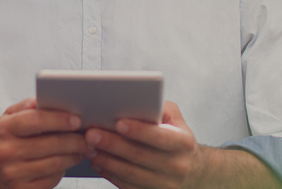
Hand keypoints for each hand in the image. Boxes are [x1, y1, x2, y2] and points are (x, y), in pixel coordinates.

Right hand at [0, 97, 87, 188]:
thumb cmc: (7, 140)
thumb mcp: (10, 118)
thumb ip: (27, 106)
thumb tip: (44, 99)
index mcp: (4, 129)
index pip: (35, 120)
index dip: (58, 119)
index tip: (76, 119)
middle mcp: (7, 152)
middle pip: (50, 144)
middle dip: (74, 139)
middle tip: (87, 136)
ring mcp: (14, 173)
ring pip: (55, 163)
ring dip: (74, 155)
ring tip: (83, 147)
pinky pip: (52, 178)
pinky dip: (65, 169)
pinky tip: (70, 160)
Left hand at [85, 101, 202, 188]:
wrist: (192, 171)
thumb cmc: (176, 138)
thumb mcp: (175, 119)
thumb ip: (159, 107)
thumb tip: (136, 101)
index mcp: (183, 143)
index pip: (159, 137)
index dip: (138, 130)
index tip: (117, 122)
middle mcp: (177, 166)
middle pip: (140, 156)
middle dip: (113, 144)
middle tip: (91, 133)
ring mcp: (166, 184)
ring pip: (131, 174)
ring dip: (107, 160)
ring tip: (89, 147)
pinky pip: (128, 186)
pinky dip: (109, 174)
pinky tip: (98, 162)